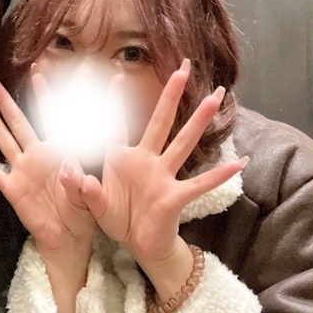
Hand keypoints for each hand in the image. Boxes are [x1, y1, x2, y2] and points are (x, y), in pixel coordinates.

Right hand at [0, 75, 97, 256]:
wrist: (68, 237)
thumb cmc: (83, 211)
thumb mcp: (88, 195)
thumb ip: (80, 183)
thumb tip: (73, 172)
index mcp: (58, 153)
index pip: (51, 119)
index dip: (44, 97)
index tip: (38, 75)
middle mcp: (37, 156)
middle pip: (18, 123)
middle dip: (6, 102)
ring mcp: (22, 171)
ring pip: (4, 140)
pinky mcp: (13, 188)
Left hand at [61, 59, 248, 268]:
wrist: (139, 245)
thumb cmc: (118, 218)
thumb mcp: (94, 204)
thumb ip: (82, 190)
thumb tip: (72, 175)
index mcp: (122, 158)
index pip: (116, 125)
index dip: (114, 102)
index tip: (115, 74)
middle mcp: (146, 160)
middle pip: (161, 121)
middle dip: (171, 95)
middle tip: (183, 67)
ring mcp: (163, 177)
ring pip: (183, 144)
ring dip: (198, 122)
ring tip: (215, 99)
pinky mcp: (175, 197)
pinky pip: (199, 184)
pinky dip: (219, 175)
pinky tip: (240, 162)